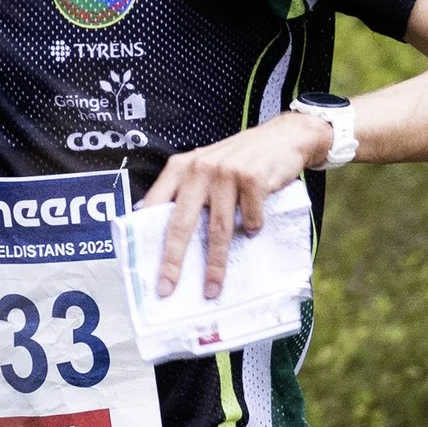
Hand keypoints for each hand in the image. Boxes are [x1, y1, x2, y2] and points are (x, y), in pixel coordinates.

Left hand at [150, 111, 330, 296]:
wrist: (283, 137)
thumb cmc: (240, 159)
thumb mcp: (205, 167)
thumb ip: (186, 191)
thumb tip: (164, 235)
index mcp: (181, 167)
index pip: (155, 206)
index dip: (146, 237)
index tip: (144, 264)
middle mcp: (199, 168)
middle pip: (181, 223)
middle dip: (173, 261)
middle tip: (167, 288)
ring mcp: (226, 173)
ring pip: (217, 229)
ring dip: (215, 265)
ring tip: (212, 288)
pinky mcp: (253, 179)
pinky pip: (250, 219)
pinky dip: (253, 229)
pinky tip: (255, 230)